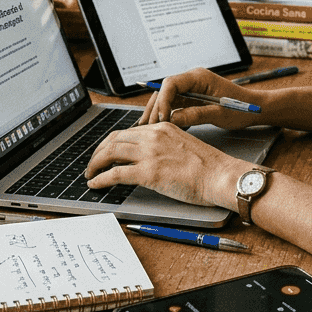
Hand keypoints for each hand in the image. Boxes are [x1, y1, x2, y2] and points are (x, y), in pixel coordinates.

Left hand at [84, 122, 247, 208]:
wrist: (221, 176)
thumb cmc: (209, 167)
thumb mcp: (183, 146)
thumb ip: (164, 147)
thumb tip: (148, 159)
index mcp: (162, 127)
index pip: (128, 131)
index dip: (112, 142)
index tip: (106, 152)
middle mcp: (153, 135)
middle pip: (114, 139)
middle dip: (98, 152)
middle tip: (92, 163)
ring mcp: (149, 153)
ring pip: (110, 153)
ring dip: (94, 164)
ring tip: (89, 174)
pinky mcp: (148, 172)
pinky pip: (114, 174)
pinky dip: (100, 179)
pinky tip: (95, 184)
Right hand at [140, 68, 264, 129]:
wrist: (256, 108)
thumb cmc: (242, 108)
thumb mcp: (220, 113)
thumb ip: (196, 114)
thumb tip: (172, 119)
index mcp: (199, 77)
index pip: (171, 83)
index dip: (163, 100)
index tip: (161, 118)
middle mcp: (192, 80)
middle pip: (165, 91)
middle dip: (155, 108)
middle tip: (147, 127)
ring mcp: (191, 89)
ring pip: (167, 99)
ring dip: (157, 112)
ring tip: (147, 129)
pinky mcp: (192, 99)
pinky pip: (174, 105)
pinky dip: (166, 116)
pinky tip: (159, 128)